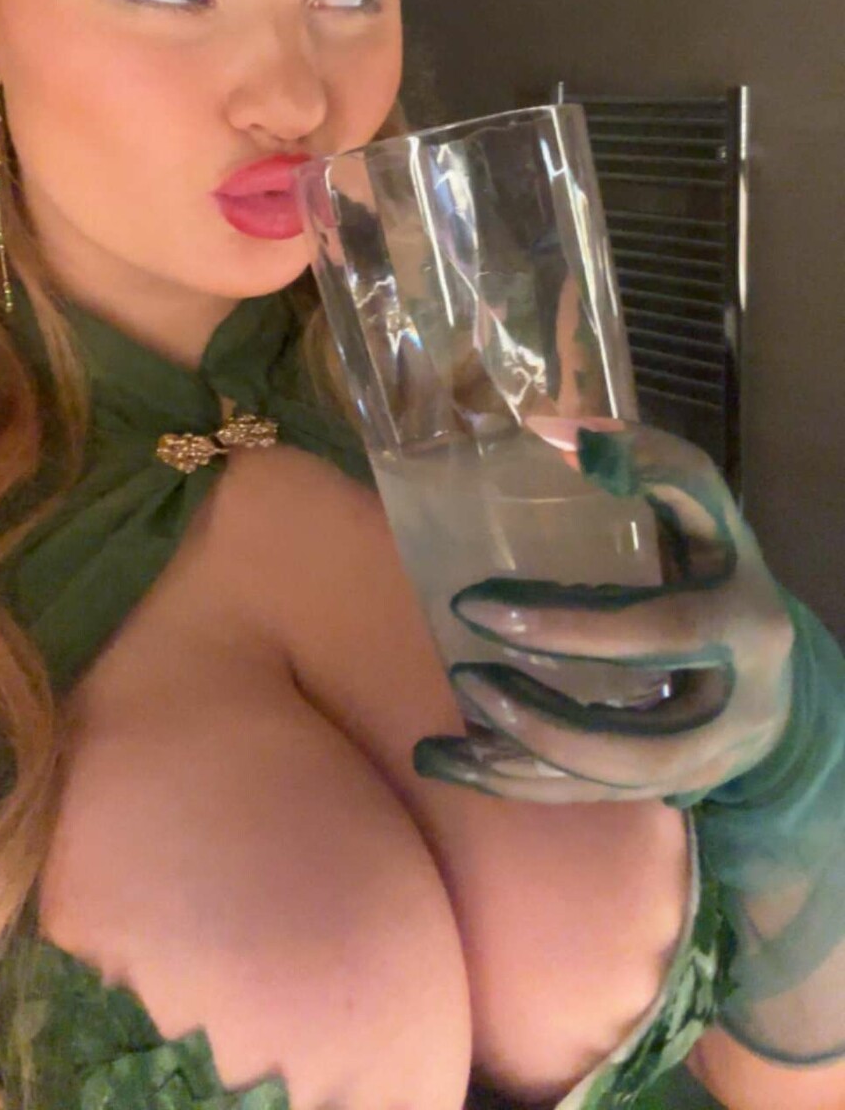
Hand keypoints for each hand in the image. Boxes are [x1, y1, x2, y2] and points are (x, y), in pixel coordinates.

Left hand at [414, 424, 795, 803]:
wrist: (774, 681)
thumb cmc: (717, 574)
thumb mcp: (704, 515)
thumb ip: (651, 469)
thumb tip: (550, 431)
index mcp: (744, 619)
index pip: (665, 621)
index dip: (575, 616)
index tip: (487, 580)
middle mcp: (737, 699)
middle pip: (644, 715)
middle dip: (551, 686)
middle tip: (469, 632)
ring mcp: (707, 757)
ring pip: (616, 774)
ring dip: (528, 745)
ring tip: (456, 705)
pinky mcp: (670, 788)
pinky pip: (591, 798)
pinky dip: (520, 783)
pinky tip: (456, 759)